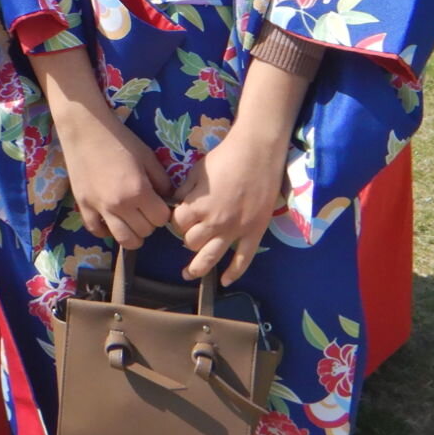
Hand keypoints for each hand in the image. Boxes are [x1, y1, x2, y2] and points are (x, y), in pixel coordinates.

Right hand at [45, 90, 171, 249]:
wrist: (85, 129)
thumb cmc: (119, 139)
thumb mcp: (147, 155)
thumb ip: (161, 180)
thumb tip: (167, 198)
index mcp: (138, 190)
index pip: (161, 219)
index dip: (163, 212)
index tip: (158, 204)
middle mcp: (120, 204)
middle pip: (145, 232)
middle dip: (149, 223)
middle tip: (145, 210)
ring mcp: (100, 208)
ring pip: (123, 240)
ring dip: (132, 234)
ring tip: (132, 222)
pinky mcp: (84, 206)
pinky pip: (97, 231)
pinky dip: (107, 231)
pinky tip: (111, 221)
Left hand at [167, 129, 289, 283]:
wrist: (257, 153)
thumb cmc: (225, 157)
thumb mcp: (197, 170)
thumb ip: (185, 190)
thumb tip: (176, 203)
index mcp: (198, 206)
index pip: (177, 224)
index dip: (175, 221)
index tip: (180, 217)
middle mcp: (214, 222)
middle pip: (191, 242)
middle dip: (186, 238)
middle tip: (189, 233)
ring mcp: (235, 230)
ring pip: (211, 257)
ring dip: (197, 268)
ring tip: (188, 274)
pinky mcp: (254, 232)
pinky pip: (243, 259)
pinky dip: (234, 273)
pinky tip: (224, 281)